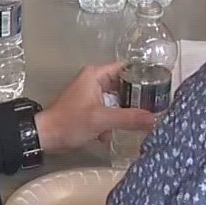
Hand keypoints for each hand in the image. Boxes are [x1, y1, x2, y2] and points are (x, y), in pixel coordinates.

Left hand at [34, 62, 156, 153]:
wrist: (46, 136)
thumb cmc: (69, 122)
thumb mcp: (101, 119)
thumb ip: (128, 118)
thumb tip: (153, 119)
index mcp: (96, 74)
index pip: (126, 67)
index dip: (142, 75)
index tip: (159, 84)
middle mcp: (94, 80)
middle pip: (123, 84)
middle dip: (137, 96)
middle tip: (156, 104)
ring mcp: (92, 94)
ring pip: (117, 99)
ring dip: (127, 110)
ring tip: (147, 118)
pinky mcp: (90, 108)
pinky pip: (110, 110)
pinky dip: (116, 119)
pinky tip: (126, 131)